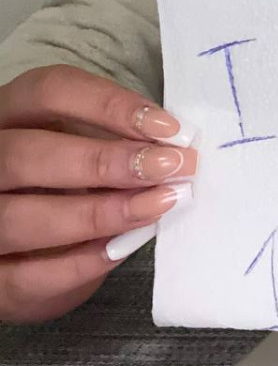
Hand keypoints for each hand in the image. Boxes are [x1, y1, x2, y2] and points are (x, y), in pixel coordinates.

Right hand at [0, 64, 197, 323]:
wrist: (25, 252)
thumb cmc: (63, 183)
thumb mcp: (80, 147)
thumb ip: (115, 140)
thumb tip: (173, 147)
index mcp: (10, 114)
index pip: (51, 92)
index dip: (111, 105)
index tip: (167, 128)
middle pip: (30, 154)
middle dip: (106, 162)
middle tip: (168, 168)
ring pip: (22, 217)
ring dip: (99, 213)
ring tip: (155, 206)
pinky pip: (27, 274)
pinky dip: (81, 262)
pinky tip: (122, 248)